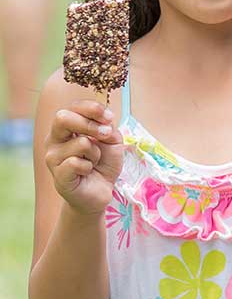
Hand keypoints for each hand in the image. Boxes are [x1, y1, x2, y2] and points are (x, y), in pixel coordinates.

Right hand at [43, 101, 124, 215]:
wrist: (100, 191)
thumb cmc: (103, 164)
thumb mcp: (112, 141)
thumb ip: (108, 128)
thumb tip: (104, 122)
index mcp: (66, 128)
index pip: (73, 107)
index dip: (92, 108)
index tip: (109, 117)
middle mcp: (54, 140)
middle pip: (63, 118)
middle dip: (91, 124)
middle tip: (105, 135)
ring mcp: (52, 157)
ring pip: (80, 143)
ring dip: (96, 153)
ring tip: (92, 162)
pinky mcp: (57, 175)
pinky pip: (77, 162)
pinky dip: (89, 166)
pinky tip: (86, 172)